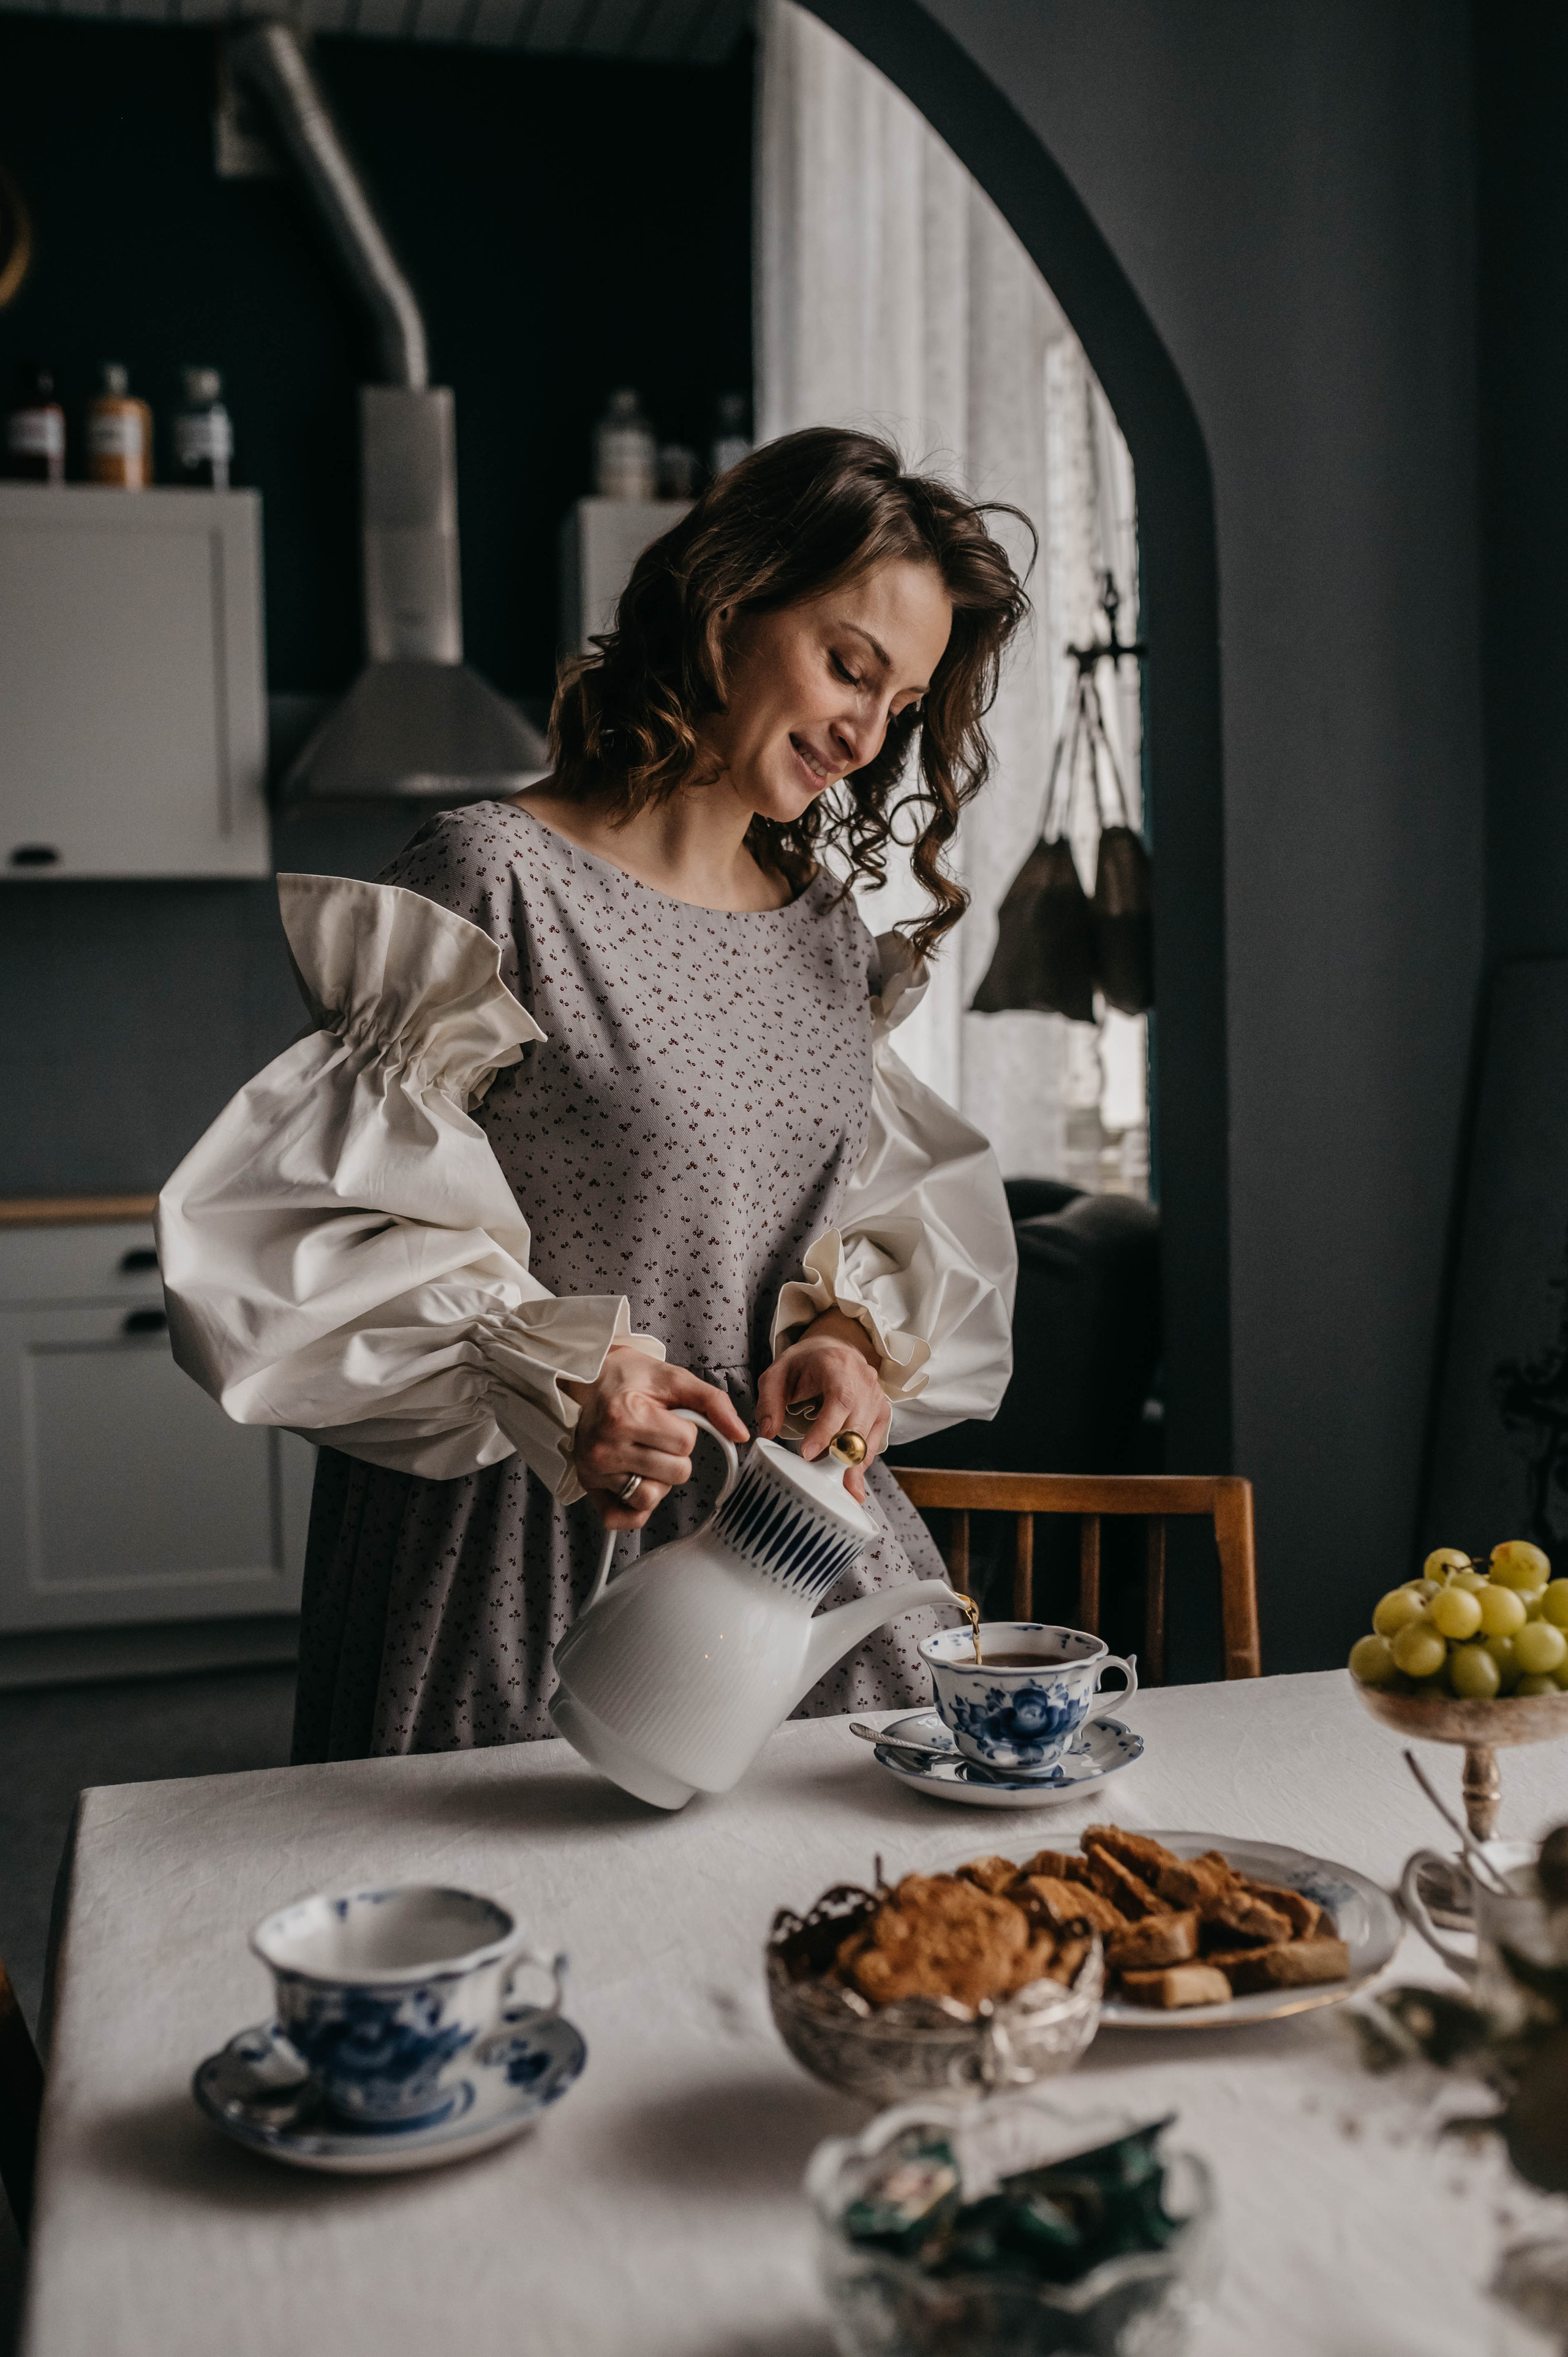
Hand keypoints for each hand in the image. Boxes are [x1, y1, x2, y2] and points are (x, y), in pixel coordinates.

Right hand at [562, 1347, 748, 1529]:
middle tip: (654, 1435)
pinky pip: (620, 1518)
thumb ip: (713, 1402)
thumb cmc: (633, 1379)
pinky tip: (635, 1481)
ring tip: (643, 1454)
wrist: (591, 1380)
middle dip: (674, 1455)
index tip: (667, 1417)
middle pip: (675, 1473)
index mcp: (627, 1415)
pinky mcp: (588, 1485)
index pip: (685, 1444)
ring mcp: (594, 1469)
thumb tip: (741, 1434)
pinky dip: (635, 1508)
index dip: (685, 1431)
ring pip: (651, 1497)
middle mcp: (606, 1445)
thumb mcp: (675, 1379)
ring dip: (657, 1480)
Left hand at [755, 1307, 889, 1502]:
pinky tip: (839, 1474)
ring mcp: (877, 1399)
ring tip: (828, 1484)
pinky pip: (870, 1447)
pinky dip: (855, 1464)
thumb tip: (767, 1432)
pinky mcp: (882, 1414)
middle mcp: (864, 1381)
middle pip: (857, 1426)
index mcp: (838, 1365)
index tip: (807, 1452)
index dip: (826, 1428)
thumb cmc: (805, 1363)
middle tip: (818, 1481)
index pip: (840, 1399)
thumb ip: (769, 1402)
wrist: (835, 1349)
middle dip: (838, 1458)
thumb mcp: (777, 1374)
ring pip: (866, 1442)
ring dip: (847, 1467)